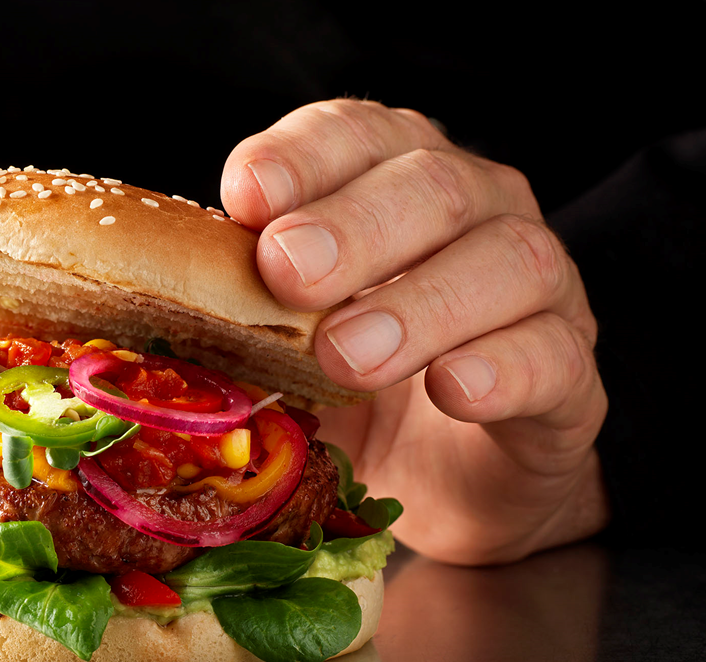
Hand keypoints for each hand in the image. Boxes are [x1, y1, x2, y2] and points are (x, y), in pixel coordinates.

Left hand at [221, 100, 608, 564]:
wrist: (454, 481)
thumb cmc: (358, 397)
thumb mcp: (283, 346)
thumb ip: (235, 312)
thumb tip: (134, 307)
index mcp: (392, 185)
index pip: (354, 135)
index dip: (302, 157)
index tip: (245, 197)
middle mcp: (475, 216)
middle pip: (431, 186)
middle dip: (354, 226)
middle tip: (288, 273)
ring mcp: (535, 294)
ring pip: (506, 263)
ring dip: (419, 304)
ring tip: (349, 354)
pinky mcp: (570, 379)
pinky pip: (552, 357)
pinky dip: (503, 369)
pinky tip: (453, 387)